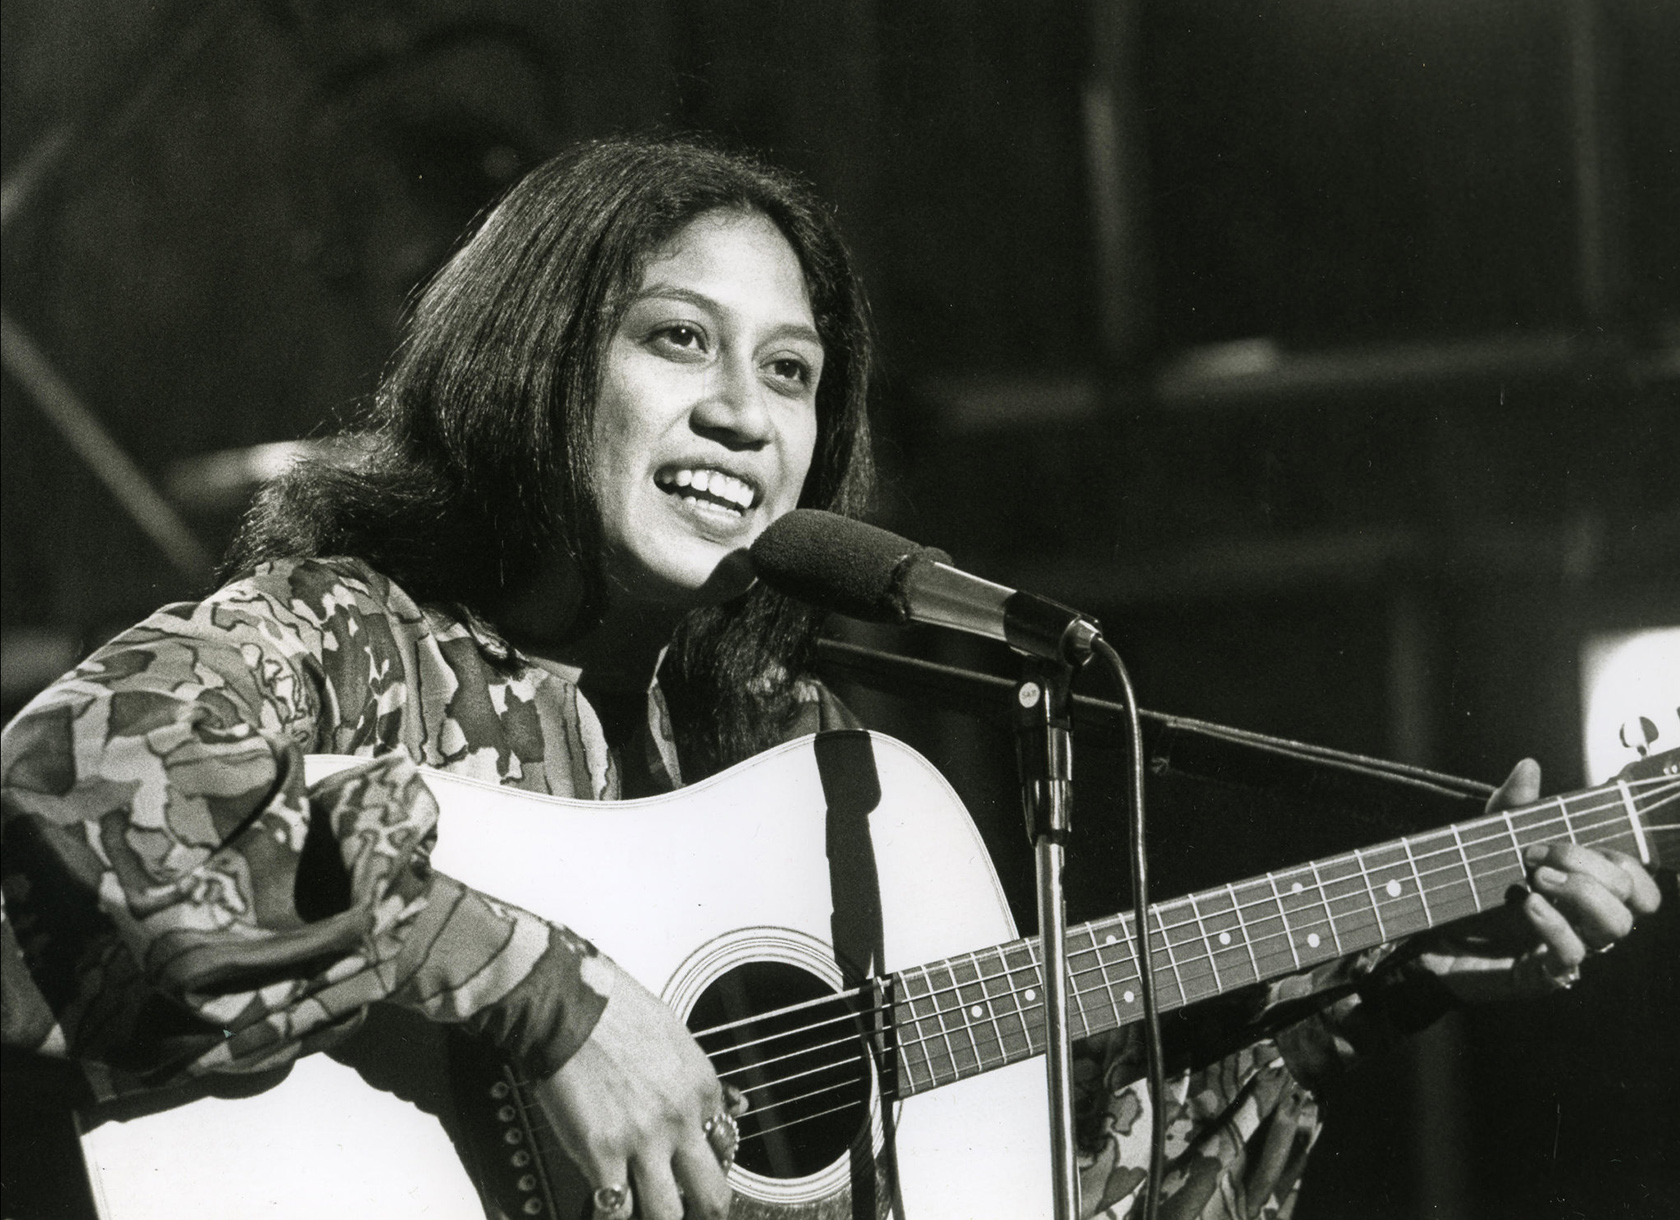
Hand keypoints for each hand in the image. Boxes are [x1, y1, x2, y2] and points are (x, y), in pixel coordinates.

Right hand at [533, 954, 739, 1219]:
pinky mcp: (601, 1152)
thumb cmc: (613, 1008)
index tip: (692, 1172)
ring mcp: (643, 1140)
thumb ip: (695, 1076)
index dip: (707, 1166)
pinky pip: (614, 1208)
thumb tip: (728, 1102)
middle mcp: (680, 1119)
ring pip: (667, 1214)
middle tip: (687, 1209)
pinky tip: (604, 1207)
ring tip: (641, 1209)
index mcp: (701, 1087)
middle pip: (712, 1196)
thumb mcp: (674, 1034)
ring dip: (655, 1215)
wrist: (567, 1002)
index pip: (725, 1147)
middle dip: (702, 1210)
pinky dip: (610, 1214)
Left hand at [1422, 758, 1662, 1002]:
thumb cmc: (1469, 889)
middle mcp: (1587, 920)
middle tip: (1537, 855)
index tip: (1570, 838)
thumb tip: (1529, 765)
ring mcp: (1571, 947)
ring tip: (1534, 879)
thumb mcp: (1488, 839)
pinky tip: (1527, 904)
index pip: (1640, 880)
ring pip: (1616, 927)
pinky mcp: (1544, 973)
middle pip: (1636, 897)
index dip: (1624, 859)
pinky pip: (1572, 955)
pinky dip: (1553, 925)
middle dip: (1591, 865)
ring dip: (1582, 894)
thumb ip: (1511, 805)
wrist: (1427, 934)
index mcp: (1586, 887)